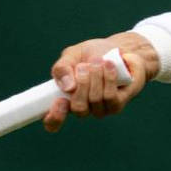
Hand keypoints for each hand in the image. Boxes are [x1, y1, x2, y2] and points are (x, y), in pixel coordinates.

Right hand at [43, 31, 158, 131]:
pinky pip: (111, 97)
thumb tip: (68, 88)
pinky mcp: (116, 105)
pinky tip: (109, 65)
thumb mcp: (71, 56)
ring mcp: (100, 109)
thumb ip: (62, 68)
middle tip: (84, 65)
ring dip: (96, 77)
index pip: (54, 122)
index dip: (54, 118)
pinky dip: (109, 78)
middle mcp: (82, 108)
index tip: (60, 101)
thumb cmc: (90, 54)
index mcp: (64, 100)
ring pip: (95, 100)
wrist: (117, 48)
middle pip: (79, 107)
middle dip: (82, 83)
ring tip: (98, 60)